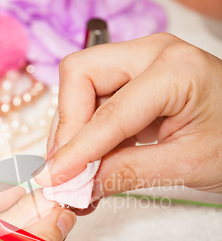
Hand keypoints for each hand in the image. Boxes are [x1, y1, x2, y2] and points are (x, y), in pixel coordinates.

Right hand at [35, 33, 221, 195]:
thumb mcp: (187, 164)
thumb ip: (128, 173)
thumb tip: (78, 187)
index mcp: (174, 68)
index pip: (109, 111)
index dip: (76, 149)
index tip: (52, 179)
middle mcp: (150, 53)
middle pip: (80, 75)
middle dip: (68, 126)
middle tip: (67, 172)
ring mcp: (140, 64)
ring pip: (81, 89)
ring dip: (74, 134)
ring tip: (80, 176)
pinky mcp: (133, 81)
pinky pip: (94, 103)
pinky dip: (87, 136)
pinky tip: (91, 165)